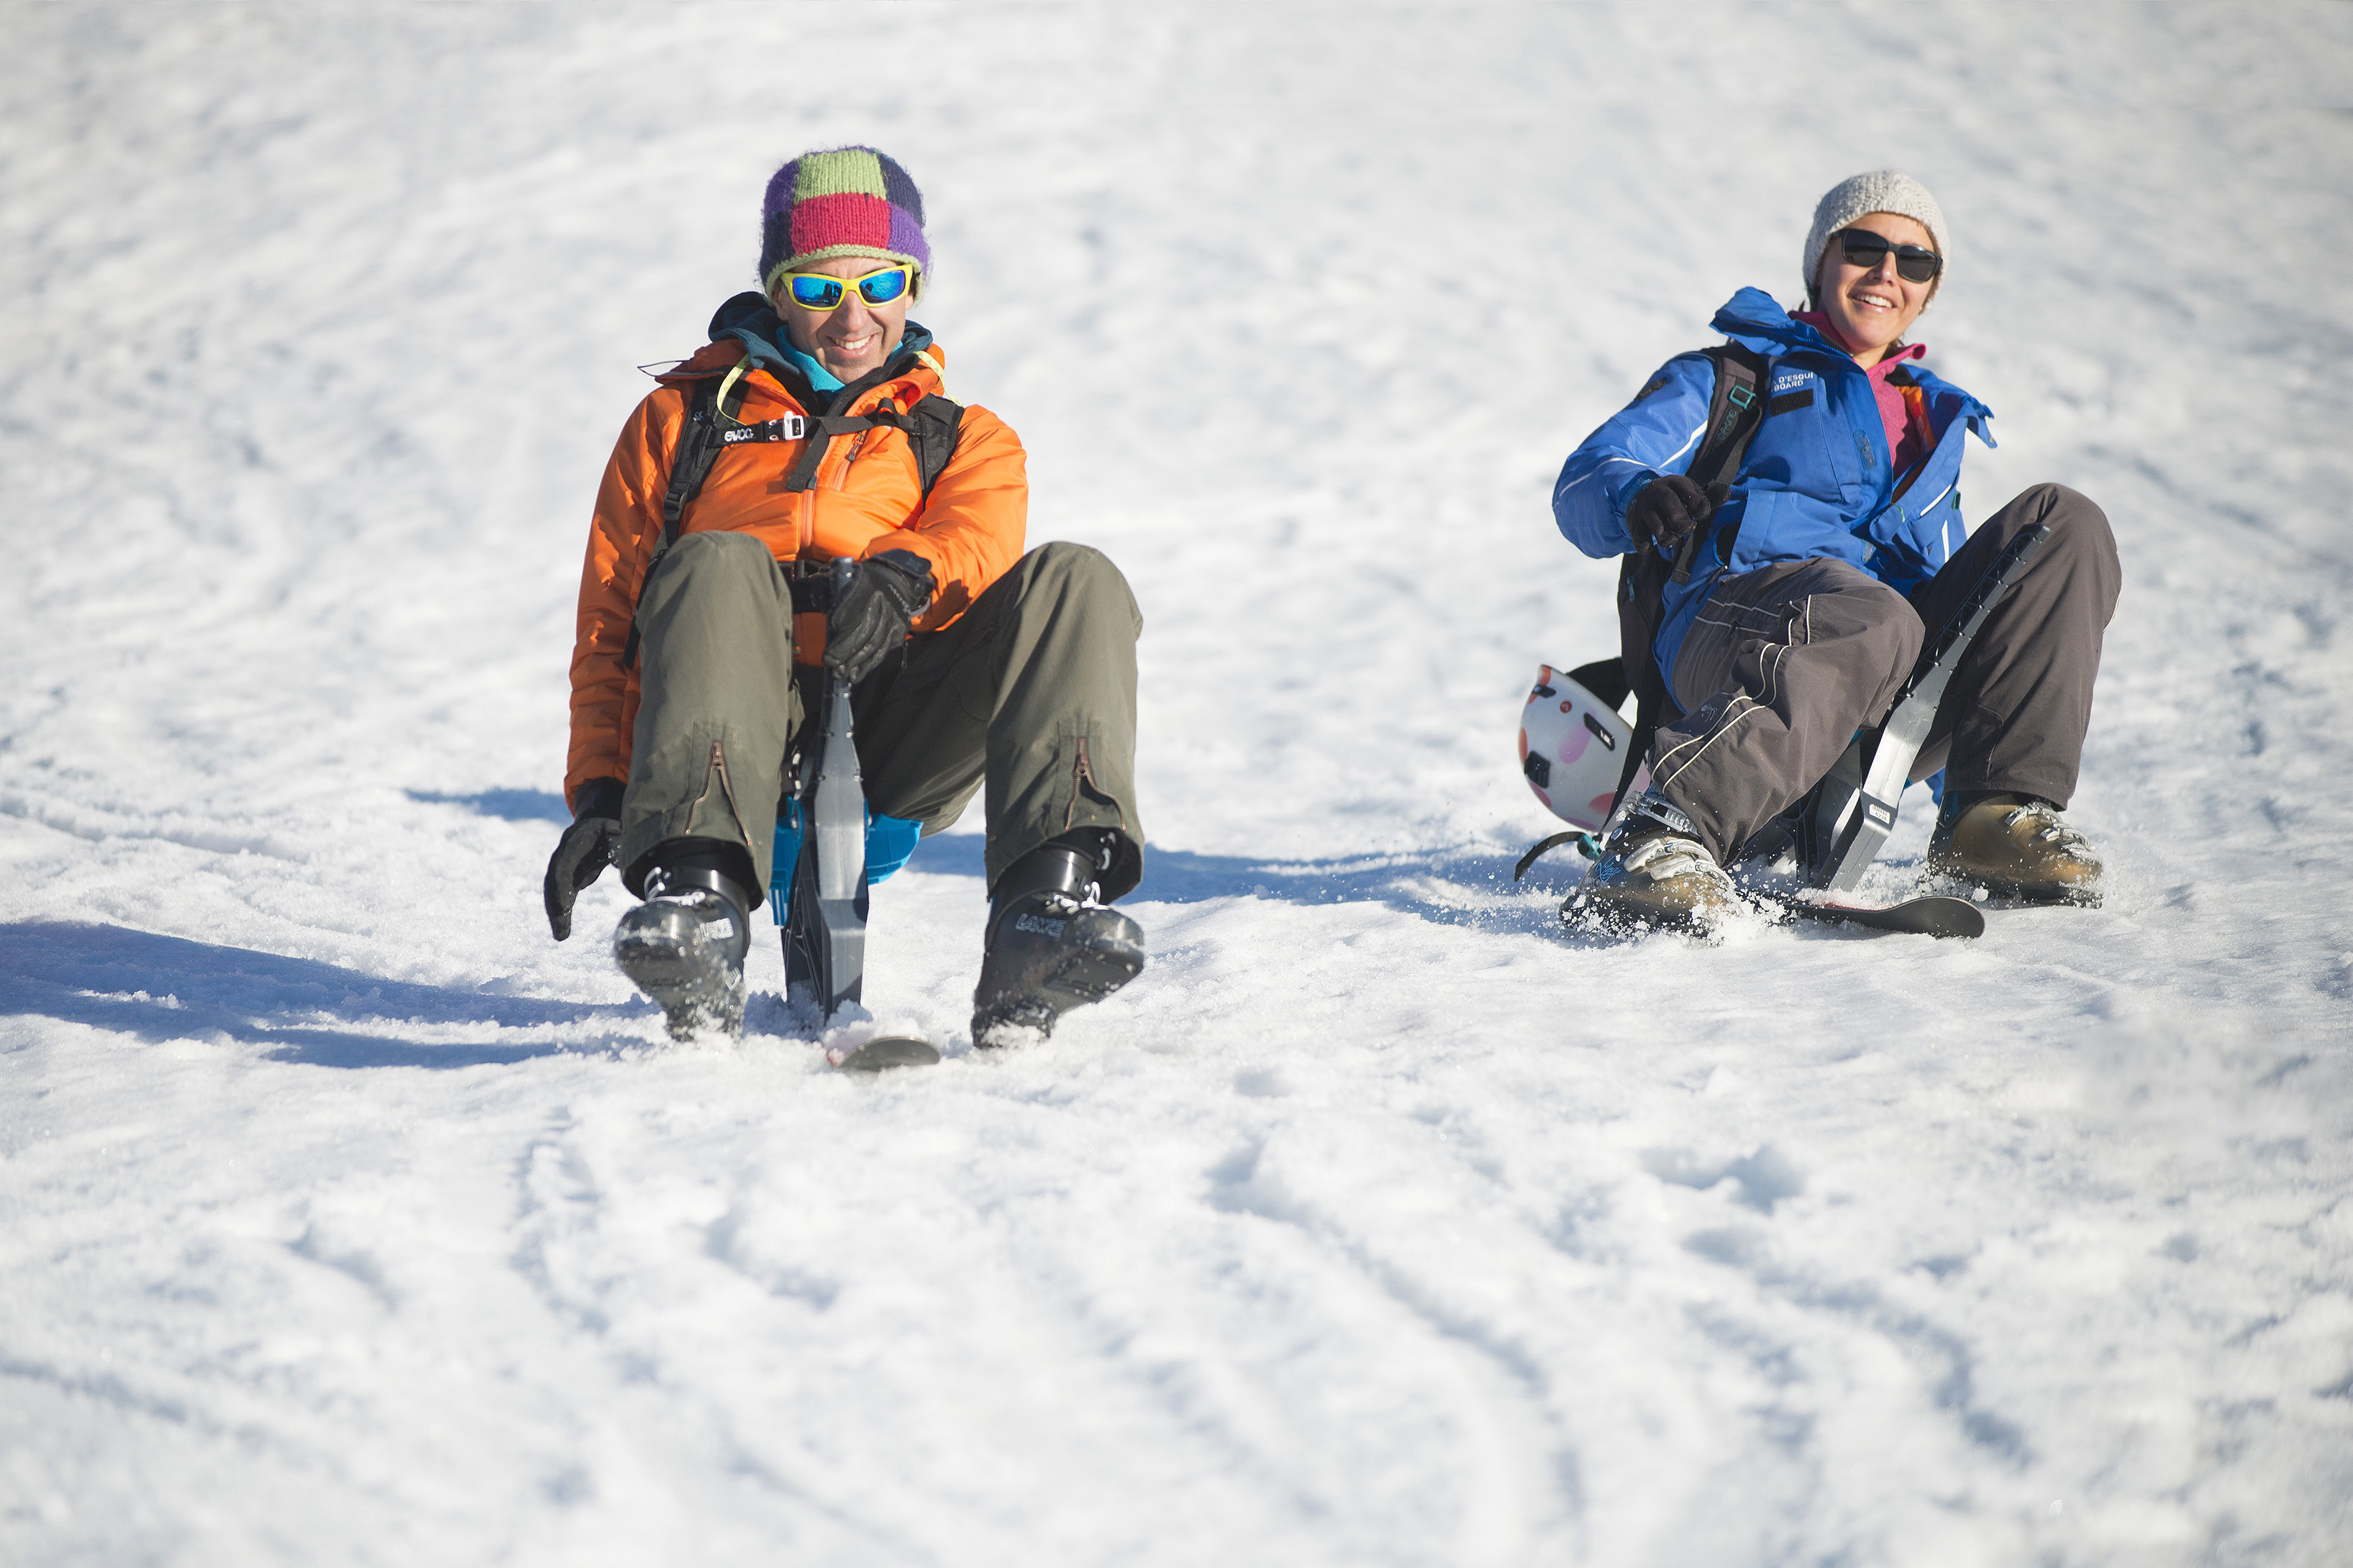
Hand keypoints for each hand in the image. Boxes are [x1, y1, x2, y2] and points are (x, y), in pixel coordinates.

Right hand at [544, 779, 623, 940]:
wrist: (598, 817)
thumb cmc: (611, 824)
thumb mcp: (616, 828)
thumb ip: (616, 840)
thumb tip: (618, 858)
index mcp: (573, 842)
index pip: (562, 866)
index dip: (560, 886)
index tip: (563, 906)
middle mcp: (562, 854)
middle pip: (553, 882)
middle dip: (555, 906)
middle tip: (559, 931)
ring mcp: (563, 866)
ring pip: (553, 891)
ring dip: (555, 913)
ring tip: (560, 935)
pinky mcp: (568, 875)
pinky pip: (561, 894)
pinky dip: (561, 911)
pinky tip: (563, 929)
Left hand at [826, 549, 935, 682]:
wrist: (894, 579)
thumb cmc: (859, 584)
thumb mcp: (842, 582)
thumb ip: (829, 595)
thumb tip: (823, 618)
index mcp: (865, 588)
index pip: (855, 620)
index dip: (842, 642)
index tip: (828, 657)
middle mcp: (882, 604)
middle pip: (867, 635)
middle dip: (849, 656)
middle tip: (835, 670)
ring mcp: (893, 619)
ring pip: (876, 645)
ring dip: (859, 664)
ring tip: (845, 676)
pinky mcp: (899, 630)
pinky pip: (884, 650)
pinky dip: (870, 664)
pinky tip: (858, 674)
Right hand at [1627, 474, 1726, 552]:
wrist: (1642, 495)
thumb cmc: (1675, 498)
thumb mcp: (1691, 493)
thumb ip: (1710, 497)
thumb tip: (1726, 492)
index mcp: (1676, 483)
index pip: (1690, 494)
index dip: (1699, 507)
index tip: (1701, 515)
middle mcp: (1658, 492)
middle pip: (1672, 508)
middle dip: (1682, 523)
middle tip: (1687, 528)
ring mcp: (1644, 507)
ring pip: (1658, 529)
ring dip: (1668, 539)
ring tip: (1670, 537)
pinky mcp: (1634, 522)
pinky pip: (1640, 540)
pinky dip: (1647, 546)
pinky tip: (1650, 545)